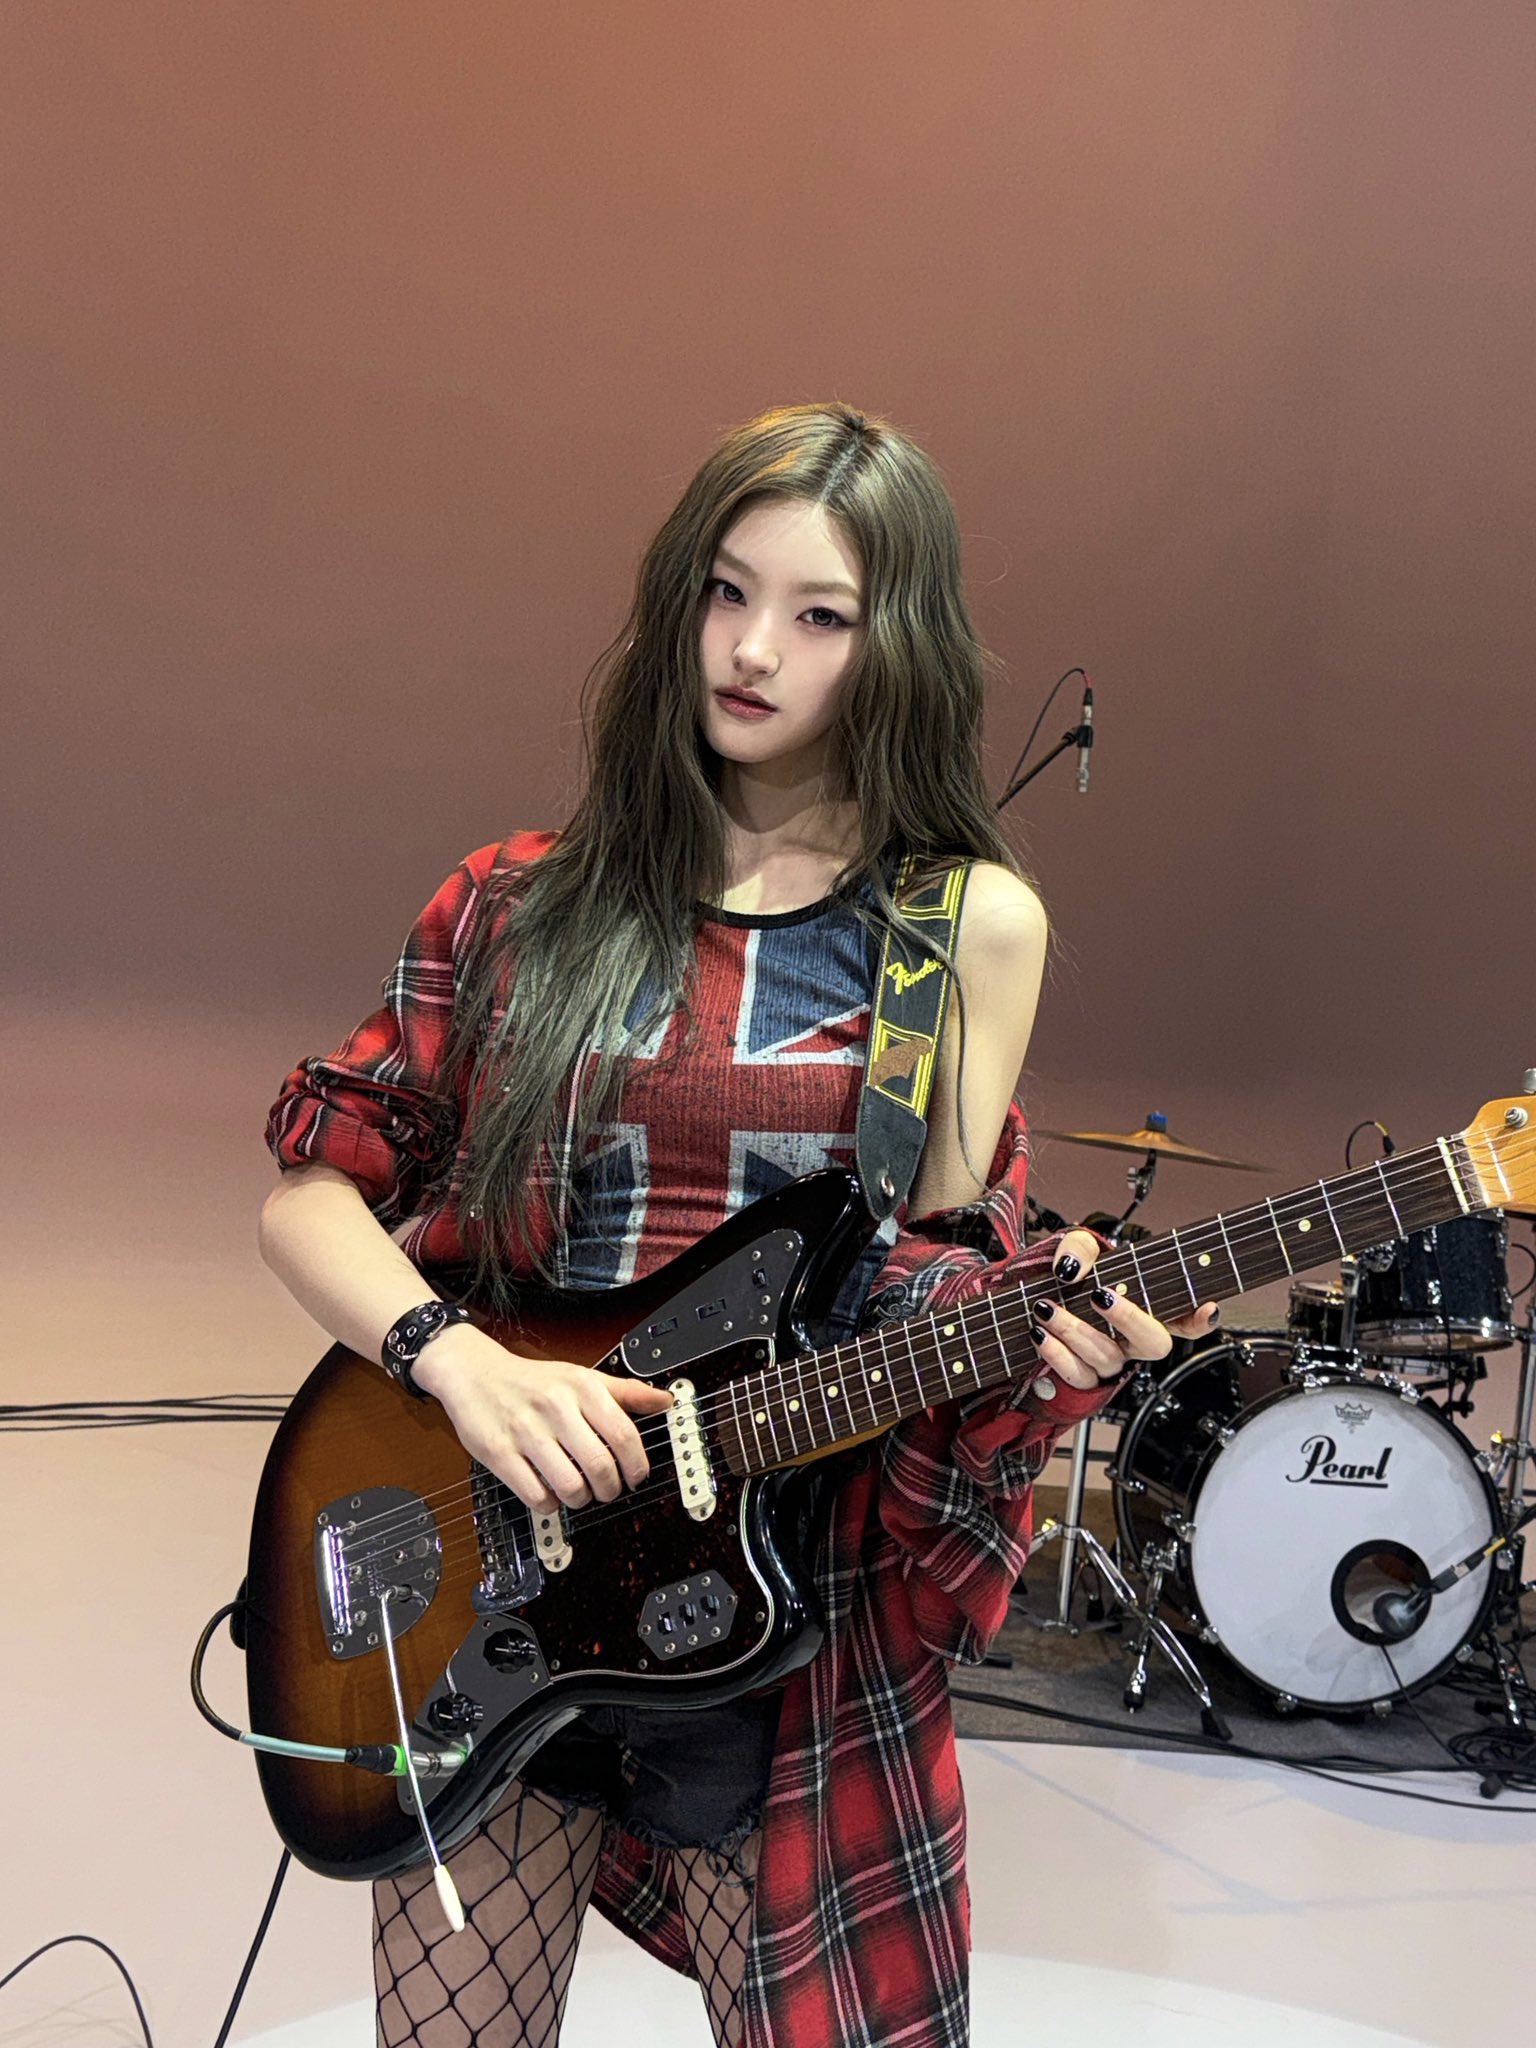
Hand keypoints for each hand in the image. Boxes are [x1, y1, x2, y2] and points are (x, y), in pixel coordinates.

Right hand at [411, 1323, 672, 1512]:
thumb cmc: (533, 1381)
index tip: (637, 1476)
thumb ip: (625, 1391)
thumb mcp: (581, 1376)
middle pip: (599, 1466)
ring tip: (581, 1493)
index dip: (637, 1465)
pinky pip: (537, 1495)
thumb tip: (665, 1400)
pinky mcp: (500, 1454)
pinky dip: (551, 1504)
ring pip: (570, 1486)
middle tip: (609, 1490)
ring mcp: (526, 1433)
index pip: (623, 1434)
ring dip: (582, 1499)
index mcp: (580, 1388)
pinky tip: (552, 1493)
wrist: (475, 1373)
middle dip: (611, 1489)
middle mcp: (555, 1409)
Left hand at [1027, 1228, 1219, 1394]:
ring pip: (1108, 1357)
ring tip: (1047, 1308)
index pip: (1186, 1319)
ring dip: (1076, 1330)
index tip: (1206, 1308)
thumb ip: (1079, 1249)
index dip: (1201, 1318)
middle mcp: (1134, 1341)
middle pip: (1154, 1343)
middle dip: (1129, 1319)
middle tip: (1100, 1295)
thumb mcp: (1076, 1252)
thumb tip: (1071, 1269)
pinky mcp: (1082, 1381)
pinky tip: (1040, 1333)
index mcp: (1147, 1311)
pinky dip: (1056, 1354)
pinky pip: (1077, 1375)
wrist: (1029, 1309)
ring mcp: (1111, 1363)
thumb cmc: (1067, 1280)